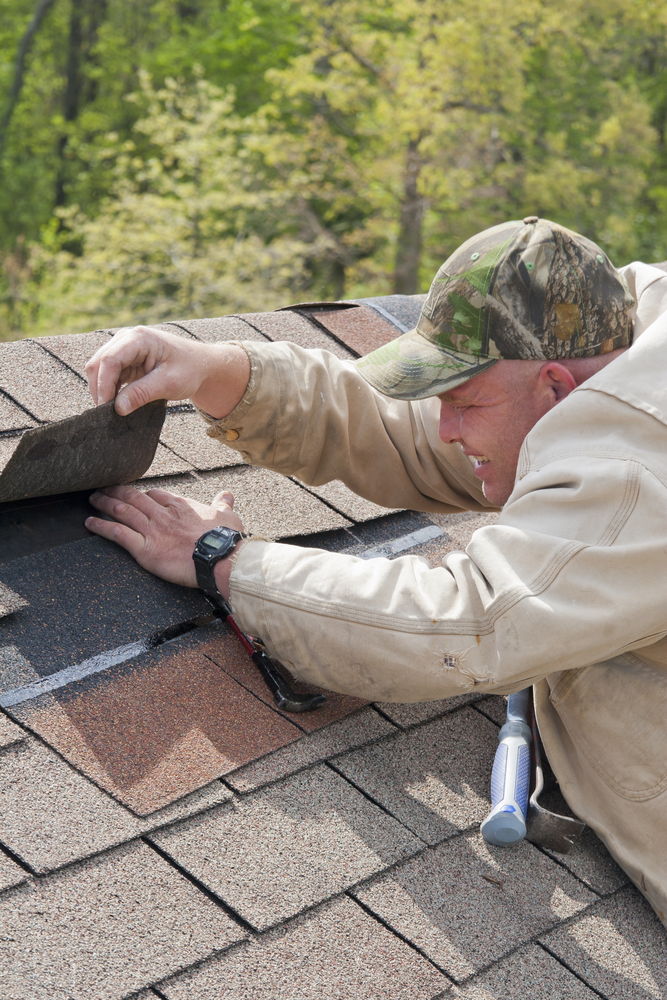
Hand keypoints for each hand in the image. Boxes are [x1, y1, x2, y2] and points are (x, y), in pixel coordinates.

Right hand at [85, 325, 250, 418]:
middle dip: (100, 388)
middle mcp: (127, 338)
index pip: (110, 359)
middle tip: (106, 413)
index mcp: (139, 338)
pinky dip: (109, 389)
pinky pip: (108, 374)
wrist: (200, 365)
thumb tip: (117, 408)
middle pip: (99, 363)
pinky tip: (118, 402)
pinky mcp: (125, 359)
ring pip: (100, 369)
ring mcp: (124, 347)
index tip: (105, 407)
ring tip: (113, 410)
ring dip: (103, 389)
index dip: (104, 384)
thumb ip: (142, 394)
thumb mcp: (169, 383)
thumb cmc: (189, 370)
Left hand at [85, 486, 245, 597]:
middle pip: (133, 497)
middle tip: (103, 487)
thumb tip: (226, 495)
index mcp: (180, 505)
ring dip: (104, 503)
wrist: (219, 558)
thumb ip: (223, 504)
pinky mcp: (144, 548)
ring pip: (122, 511)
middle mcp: (162, 514)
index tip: (135, 493)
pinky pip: (117, 534)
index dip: (143, 493)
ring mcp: (151, 530)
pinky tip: (89, 523)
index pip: (156, 494)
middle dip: (116, 491)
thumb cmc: (226, 540)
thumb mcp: (229, 516)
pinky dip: (101, 527)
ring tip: (93, 499)